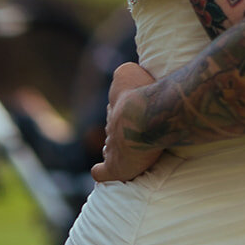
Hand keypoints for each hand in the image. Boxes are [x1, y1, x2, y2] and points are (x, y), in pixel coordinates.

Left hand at [90, 62, 160, 183]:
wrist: (144, 117)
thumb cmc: (142, 93)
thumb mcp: (127, 72)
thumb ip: (123, 73)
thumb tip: (121, 74)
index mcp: (117, 105)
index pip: (116, 108)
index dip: (123, 110)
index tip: (131, 112)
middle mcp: (113, 125)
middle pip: (113, 128)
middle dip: (119, 130)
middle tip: (132, 132)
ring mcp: (112, 146)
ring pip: (110, 148)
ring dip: (115, 149)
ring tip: (126, 152)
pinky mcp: (115, 166)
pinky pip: (102, 171)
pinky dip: (101, 171)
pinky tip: (100, 171)